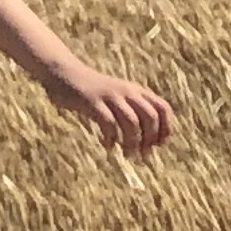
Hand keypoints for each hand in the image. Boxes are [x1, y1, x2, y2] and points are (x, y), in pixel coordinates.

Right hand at [40, 60, 172, 155]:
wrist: (65, 74)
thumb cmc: (93, 92)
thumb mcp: (118, 97)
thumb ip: (132, 111)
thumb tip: (147, 139)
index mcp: (137, 91)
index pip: (163, 108)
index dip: (166, 127)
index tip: (159, 145)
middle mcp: (128, 91)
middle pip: (150, 117)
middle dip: (150, 139)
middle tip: (144, 156)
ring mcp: (110, 96)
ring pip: (132, 122)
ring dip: (132, 142)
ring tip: (128, 155)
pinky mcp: (93, 101)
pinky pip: (108, 122)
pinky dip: (112, 137)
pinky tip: (109, 146)